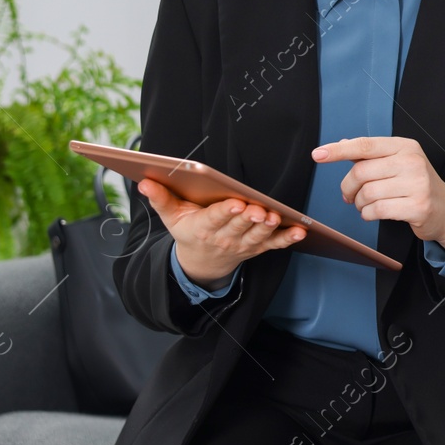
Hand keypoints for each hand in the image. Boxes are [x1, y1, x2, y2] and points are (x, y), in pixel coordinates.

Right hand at [139, 178, 305, 288]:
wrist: (200, 263)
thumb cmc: (188, 231)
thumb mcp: (171, 216)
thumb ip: (160, 199)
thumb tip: (144, 181)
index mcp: (203, 228)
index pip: (215, 218)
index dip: (226, 211)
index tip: (235, 203)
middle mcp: (224, 238)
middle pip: (239, 226)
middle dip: (250, 218)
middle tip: (261, 210)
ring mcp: (242, 245)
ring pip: (258, 237)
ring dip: (269, 229)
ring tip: (277, 218)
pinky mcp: (256, 248)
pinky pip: (274, 245)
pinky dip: (288, 239)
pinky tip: (300, 232)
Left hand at [312, 135, 444, 247]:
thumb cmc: (416, 184)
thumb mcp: (398, 163)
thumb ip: (370, 156)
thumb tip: (340, 143)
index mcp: (405, 146)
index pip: (365, 145)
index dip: (338, 150)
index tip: (317, 154)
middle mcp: (412, 161)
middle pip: (361, 172)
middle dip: (348, 188)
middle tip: (349, 196)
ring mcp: (417, 184)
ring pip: (367, 193)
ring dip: (359, 204)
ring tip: (366, 206)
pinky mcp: (417, 206)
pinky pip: (377, 210)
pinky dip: (368, 214)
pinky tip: (373, 213)